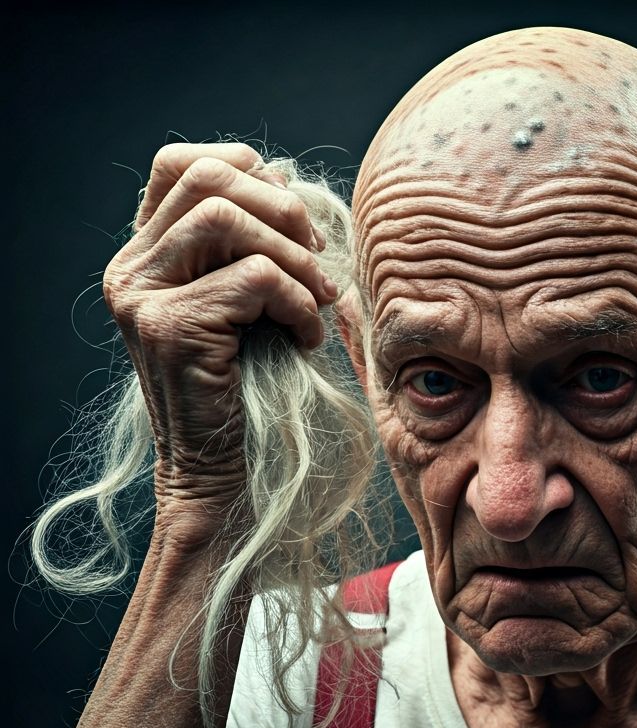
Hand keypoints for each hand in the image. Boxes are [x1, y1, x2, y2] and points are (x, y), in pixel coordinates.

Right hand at [102, 142, 339, 517]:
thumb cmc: (244, 388)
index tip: (293, 221)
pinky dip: (298, 303)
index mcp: (144, 255)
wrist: (216, 469)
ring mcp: (142, 297)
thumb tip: (285, 181)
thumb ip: (251, 247)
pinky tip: (306, 338)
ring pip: (227, 221)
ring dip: (294, 256)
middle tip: (319, 260)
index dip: (246, 171)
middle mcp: (131, 268)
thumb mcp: (246, 304)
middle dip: (282, 210)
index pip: (181, 164)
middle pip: (208, 180)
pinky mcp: (170, 327)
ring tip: (319, 301)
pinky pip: (254, 279)